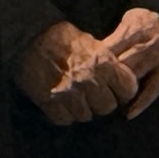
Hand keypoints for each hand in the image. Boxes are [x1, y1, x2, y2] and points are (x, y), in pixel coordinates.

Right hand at [16, 18, 132, 125]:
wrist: (30, 38)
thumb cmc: (64, 38)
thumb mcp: (93, 44)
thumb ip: (108, 63)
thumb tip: (121, 76)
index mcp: (104, 64)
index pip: (128, 90)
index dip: (123, 91)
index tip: (117, 90)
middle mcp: (89, 80)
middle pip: (107, 107)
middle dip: (101, 103)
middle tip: (94, 97)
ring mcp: (69, 92)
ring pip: (85, 116)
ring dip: (81, 110)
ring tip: (76, 100)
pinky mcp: (49, 101)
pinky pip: (63, 119)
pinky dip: (63, 115)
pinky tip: (61, 105)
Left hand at [95, 7, 158, 116]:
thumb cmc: (151, 19)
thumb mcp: (130, 18)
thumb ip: (115, 35)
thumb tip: (92, 50)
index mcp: (132, 31)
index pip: (107, 52)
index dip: (94, 66)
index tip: (81, 76)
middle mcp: (144, 46)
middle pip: (119, 67)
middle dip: (103, 79)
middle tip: (89, 92)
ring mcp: (157, 59)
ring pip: (133, 79)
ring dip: (118, 91)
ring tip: (104, 103)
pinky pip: (154, 89)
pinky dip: (141, 103)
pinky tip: (129, 114)